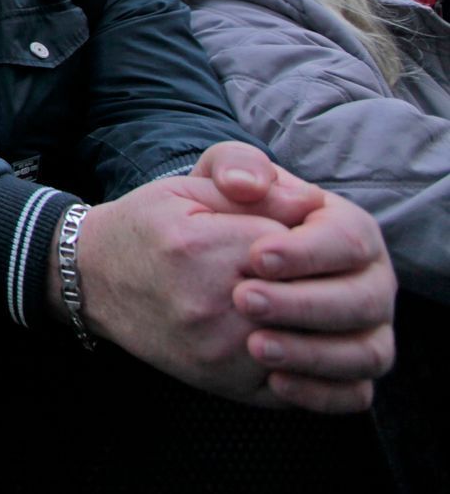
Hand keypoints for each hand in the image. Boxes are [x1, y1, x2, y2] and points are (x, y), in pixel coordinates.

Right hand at [74, 146, 394, 412]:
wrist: (95, 281)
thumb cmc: (149, 227)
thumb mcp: (189, 186)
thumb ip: (250, 181)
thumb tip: (309, 202)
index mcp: (203, 246)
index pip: (296, 242)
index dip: (302, 235)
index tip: (286, 232)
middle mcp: (210, 303)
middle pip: (310, 294)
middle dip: (316, 278)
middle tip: (299, 268)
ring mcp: (220, 351)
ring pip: (311, 340)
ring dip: (317, 320)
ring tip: (302, 299)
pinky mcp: (226, 384)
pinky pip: (298, 381)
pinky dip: (309, 360)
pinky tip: (297, 334)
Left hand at [192, 144, 396, 411]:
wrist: (192, 266)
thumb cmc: (218, 213)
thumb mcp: (219, 178)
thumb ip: (236, 166)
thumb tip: (248, 183)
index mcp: (348, 230)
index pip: (348, 240)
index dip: (306, 251)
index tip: (256, 256)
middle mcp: (368, 281)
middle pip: (363, 300)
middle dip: (305, 304)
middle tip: (244, 299)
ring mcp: (364, 329)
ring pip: (366, 353)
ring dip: (314, 354)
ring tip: (255, 345)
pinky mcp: (346, 372)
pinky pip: (354, 394)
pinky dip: (322, 393)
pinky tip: (276, 383)